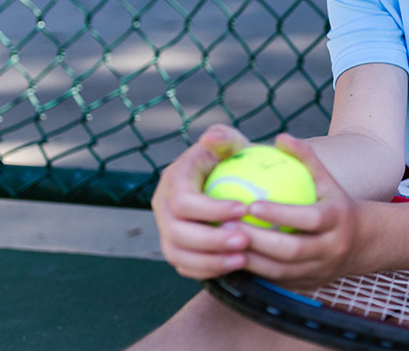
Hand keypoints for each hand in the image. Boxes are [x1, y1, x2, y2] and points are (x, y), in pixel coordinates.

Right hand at [151, 123, 253, 278]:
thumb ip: (223, 138)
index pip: (184, 201)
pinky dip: (208, 270)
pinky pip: (186, 267)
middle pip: (177, 233)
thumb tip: (212, 138)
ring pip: (178, 255)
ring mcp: (167, 231)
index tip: (244, 208)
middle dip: (210, 240)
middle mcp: (164, 208)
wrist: (231, 182)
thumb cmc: (233, 159)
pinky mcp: (178, 249)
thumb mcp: (230, 143)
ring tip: (244, 259)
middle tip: (245, 240)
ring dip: (210, 261)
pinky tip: (237, 267)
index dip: (210, 208)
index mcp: (173, 181)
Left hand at [232, 133, 363, 287]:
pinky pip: (276, 281)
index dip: (281, 213)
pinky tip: (231, 259)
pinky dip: (254, 272)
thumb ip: (306, 158)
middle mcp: (331, 248)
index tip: (252, 204)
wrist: (363, 243)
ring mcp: (319, 270)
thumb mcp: (328, 180)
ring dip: (250, 260)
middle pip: (292, 250)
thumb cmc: (336, 204)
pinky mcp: (307, 285)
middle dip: (257, 240)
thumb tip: (281, 137)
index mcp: (337, 220)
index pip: (309, 218)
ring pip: (281, 271)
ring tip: (223, 244)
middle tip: (226, 227)